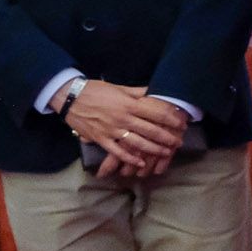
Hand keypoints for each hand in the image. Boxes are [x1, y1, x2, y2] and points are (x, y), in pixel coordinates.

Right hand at [65, 80, 179, 175]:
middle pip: (150, 130)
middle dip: (167, 137)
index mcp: (128, 104)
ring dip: (154, 149)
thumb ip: (137, 92)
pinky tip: (141, 162)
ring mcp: (112, 130)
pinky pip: (118, 152)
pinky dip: (130, 158)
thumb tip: (154, 91)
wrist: (70, 97)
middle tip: (179, 141)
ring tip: (166, 152)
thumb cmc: (96, 90)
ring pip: (138, 143)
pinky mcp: (102, 139)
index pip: (156, 112)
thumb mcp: (119, 88)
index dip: (171, 119)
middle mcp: (123, 118)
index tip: (181, 123)